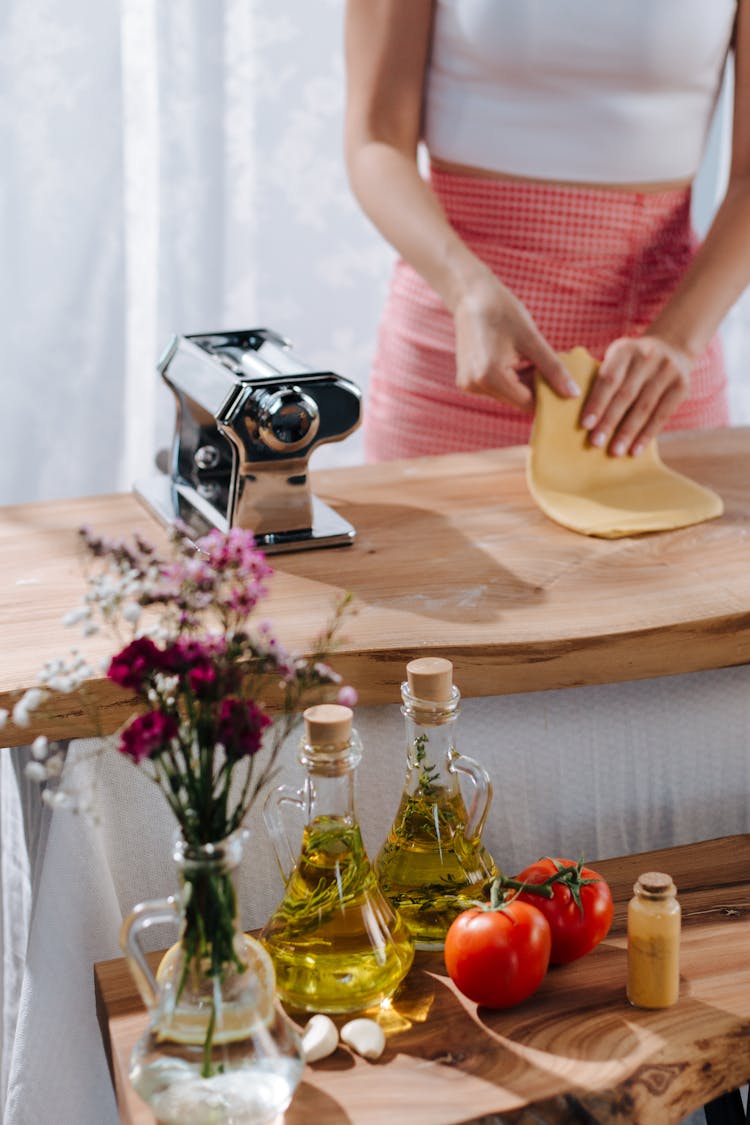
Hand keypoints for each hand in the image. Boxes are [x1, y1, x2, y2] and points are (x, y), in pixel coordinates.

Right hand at [453, 276, 579, 411]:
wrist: (471, 296)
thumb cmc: (502, 311)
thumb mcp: (532, 340)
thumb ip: (554, 369)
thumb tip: (574, 394)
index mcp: (489, 376)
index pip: (527, 402)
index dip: (549, 397)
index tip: (567, 390)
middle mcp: (474, 385)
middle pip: (517, 400)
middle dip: (537, 387)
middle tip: (553, 369)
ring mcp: (468, 384)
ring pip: (508, 394)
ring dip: (525, 382)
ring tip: (533, 359)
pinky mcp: (467, 380)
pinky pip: (498, 387)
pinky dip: (512, 378)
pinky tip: (518, 359)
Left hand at [582, 335, 692, 455]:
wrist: (671, 348)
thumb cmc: (631, 363)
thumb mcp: (617, 360)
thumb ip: (603, 380)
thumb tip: (585, 419)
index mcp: (625, 350)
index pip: (609, 379)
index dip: (597, 402)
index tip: (585, 425)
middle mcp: (648, 357)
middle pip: (626, 395)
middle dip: (609, 421)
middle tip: (596, 443)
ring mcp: (668, 371)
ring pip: (644, 408)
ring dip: (628, 433)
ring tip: (615, 451)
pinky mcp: (681, 386)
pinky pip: (662, 415)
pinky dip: (647, 435)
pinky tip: (635, 450)